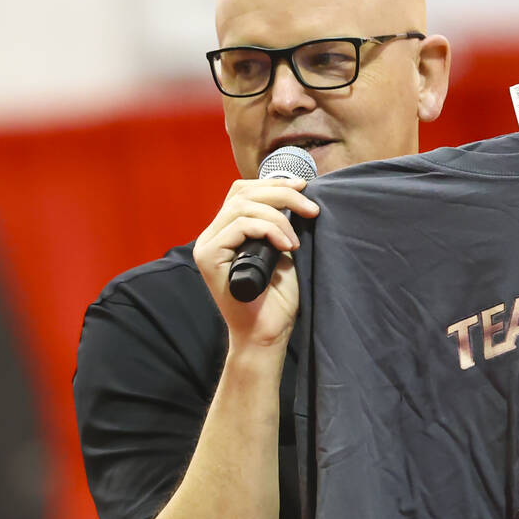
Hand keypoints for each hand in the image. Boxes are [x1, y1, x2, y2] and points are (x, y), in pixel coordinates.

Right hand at [192, 177, 319, 346]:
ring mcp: (207, 246)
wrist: (267, 334)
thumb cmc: (276, 300)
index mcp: (227, 231)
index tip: (304, 188)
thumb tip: (295, 195)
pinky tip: (286, 247)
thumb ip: (279, 225)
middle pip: (242, 193)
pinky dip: (267, 229)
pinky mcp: (208, 258)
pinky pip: (238, 226)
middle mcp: (212, 235)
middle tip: (311, 209)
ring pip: (241, 206)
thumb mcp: (283, 252)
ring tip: (295, 241)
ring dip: (278, 216)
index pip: (243, 191)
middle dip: (281, 194)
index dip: (273, 183)